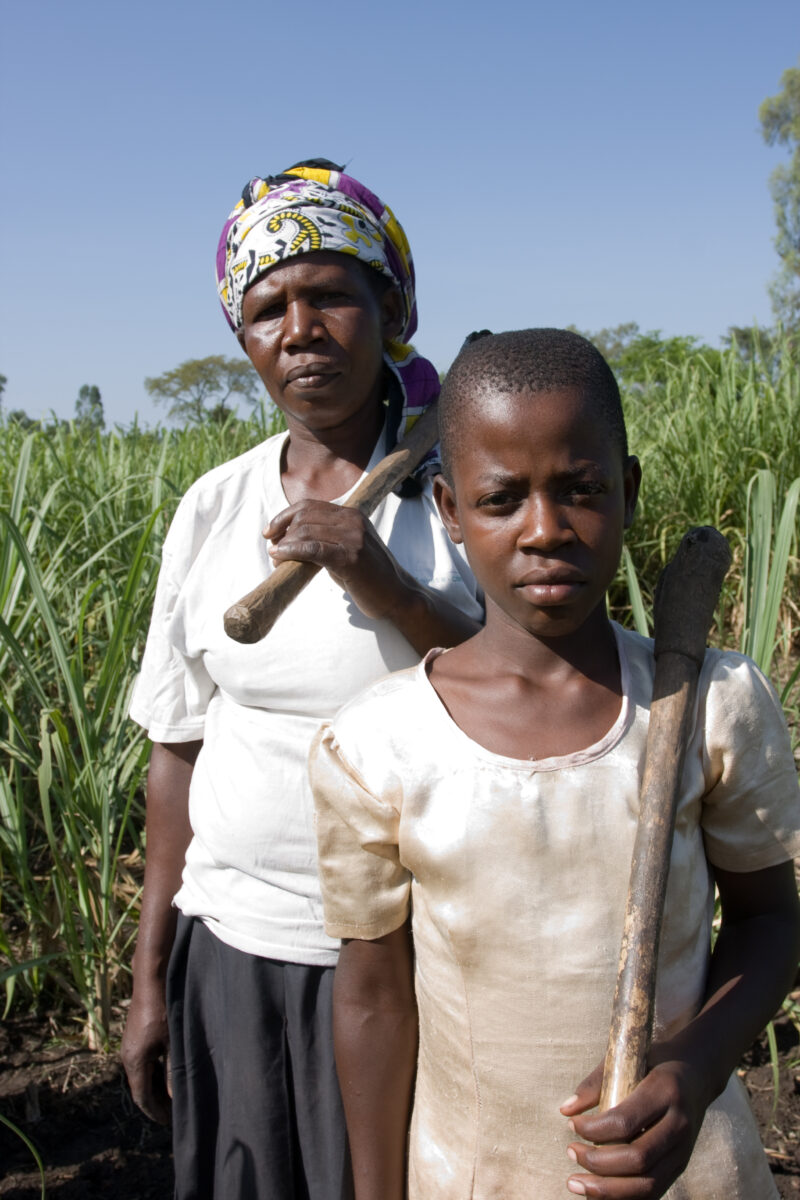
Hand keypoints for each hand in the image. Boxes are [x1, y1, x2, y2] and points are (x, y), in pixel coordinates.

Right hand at [120, 979, 171, 1124]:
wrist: (153, 979)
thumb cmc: (165, 1010)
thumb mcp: (173, 1043)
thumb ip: (174, 1071)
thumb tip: (176, 1097)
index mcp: (134, 1062)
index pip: (142, 1098)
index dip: (156, 1112)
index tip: (170, 1123)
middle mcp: (128, 1056)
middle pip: (141, 1088)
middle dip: (157, 1103)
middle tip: (175, 1114)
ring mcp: (130, 1045)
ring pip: (143, 1075)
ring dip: (157, 1087)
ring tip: (174, 1097)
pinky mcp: (136, 1036)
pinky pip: (144, 1062)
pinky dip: (155, 1072)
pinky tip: (170, 1072)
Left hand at [264, 501, 404, 620]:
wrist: (397, 596)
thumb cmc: (368, 577)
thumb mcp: (346, 549)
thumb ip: (325, 539)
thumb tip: (288, 540)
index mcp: (353, 514)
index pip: (309, 505)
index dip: (285, 516)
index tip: (270, 531)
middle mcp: (353, 521)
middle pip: (304, 517)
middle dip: (282, 532)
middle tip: (273, 551)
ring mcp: (354, 538)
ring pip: (306, 531)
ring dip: (285, 545)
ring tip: (276, 559)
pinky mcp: (351, 557)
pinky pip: (313, 548)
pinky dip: (292, 551)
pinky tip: (281, 558)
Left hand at [559, 1058, 706, 1197]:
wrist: (698, 1072)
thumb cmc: (654, 1062)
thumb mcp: (627, 1058)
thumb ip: (595, 1083)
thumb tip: (566, 1110)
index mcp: (665, 1091)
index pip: (625, 1122)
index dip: (593, 1130)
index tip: (572, 1124)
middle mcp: (680, 1124)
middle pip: (637, 1159)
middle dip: (597, 1163)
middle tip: (570, 1152)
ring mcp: (684, 1149)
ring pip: (648, 1184)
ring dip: (608, 1190)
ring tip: (577, 1182)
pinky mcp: (682, 1165)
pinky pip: (654, 1192)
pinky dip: (624, 1197)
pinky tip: (599, 1192)